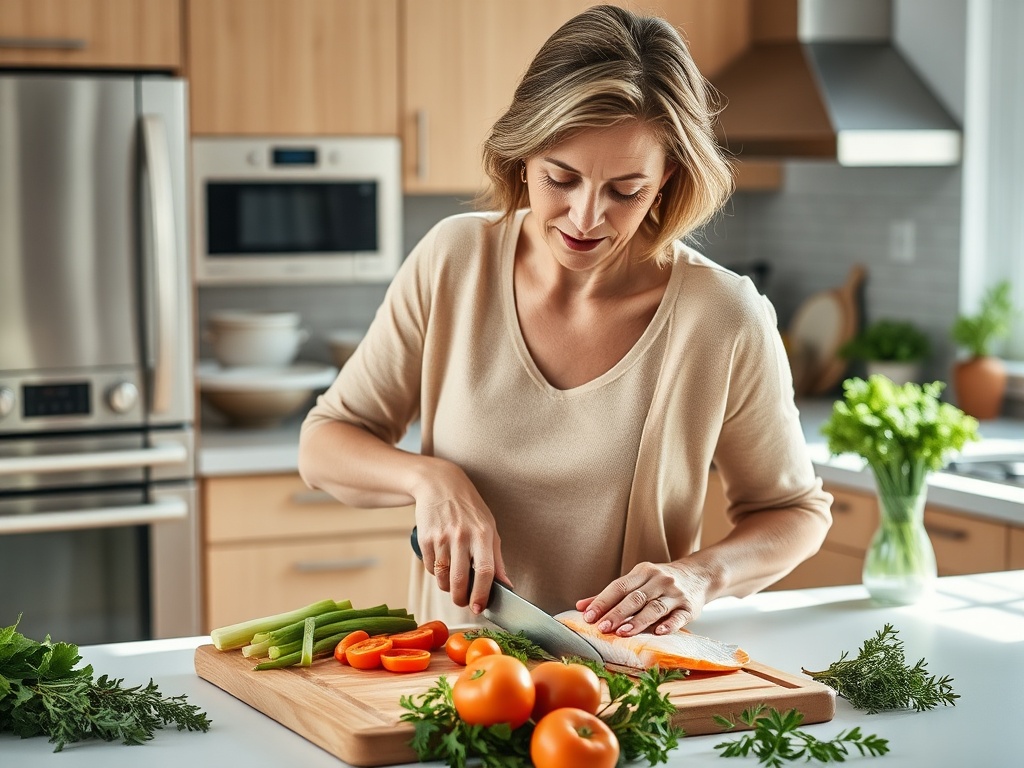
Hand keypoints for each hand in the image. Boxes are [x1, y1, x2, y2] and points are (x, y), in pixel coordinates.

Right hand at [412, 459, 510, 613]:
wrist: (439, 484)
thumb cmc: (469, 508)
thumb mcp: (489, 528)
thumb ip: (497, 560)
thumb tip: (507, 587)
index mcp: (483, 534)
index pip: (486, 571)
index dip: (482, 594)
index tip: (479, 608)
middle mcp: (462, 536)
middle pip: (461, 580)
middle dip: (462, 599)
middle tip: (464, 603)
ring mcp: (442, 537)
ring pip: (443, 578)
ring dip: (448, 588)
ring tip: (454, 582)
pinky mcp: (425, 538)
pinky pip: (430, 568)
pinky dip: (436, 573)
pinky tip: (443, 564)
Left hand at [575, 560, 711, 636]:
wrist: (698, 575)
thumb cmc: (659, 581)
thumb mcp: (636, 581)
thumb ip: (609, 594)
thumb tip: (581, 607)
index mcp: (642, 572)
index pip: (618, 587)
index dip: (603, 601)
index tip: (588, 616)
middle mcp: (658, 580)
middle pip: (635, 598)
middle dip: (617, 613)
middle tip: (602, 627)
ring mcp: (675, 594)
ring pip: (654, 608)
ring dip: (638, 621)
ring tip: (622, 633)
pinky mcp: (689, 608)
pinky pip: (678, 617)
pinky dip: (668, 625)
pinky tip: (658, 633)